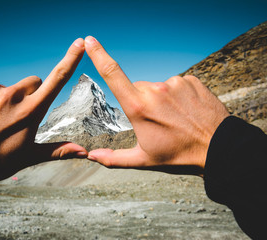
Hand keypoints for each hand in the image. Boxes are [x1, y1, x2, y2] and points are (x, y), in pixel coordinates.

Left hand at [0, 38, 86, 185]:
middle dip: (30, 94)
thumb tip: (84, 152)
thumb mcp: (28, 156)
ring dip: (4, 98)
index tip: (79, 44)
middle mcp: (13, 96)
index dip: (70, 60)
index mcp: (30, 112)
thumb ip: (57, 150)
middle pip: (32, 83)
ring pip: (8, 87)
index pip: (56, 80)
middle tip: (15, 116)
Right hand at [84, 36, 229, 174]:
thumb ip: (114, 158)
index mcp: (138, 107)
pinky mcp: (190, 80)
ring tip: (175, 118)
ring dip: (160, 99)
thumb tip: (91, 156)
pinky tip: (186, 110)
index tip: (89, 41)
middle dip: (140, 101)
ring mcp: (174, 83)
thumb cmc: (178, 155)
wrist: (218, 148)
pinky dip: (177, 95)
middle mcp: (154, 90)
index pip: (112, 74)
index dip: (98, 55)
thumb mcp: (143, 159)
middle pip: (137, 88)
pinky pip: (175, 84)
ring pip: (157, 87)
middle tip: (157, 121)